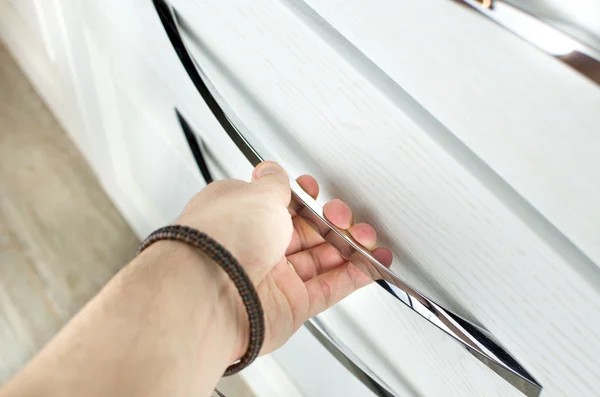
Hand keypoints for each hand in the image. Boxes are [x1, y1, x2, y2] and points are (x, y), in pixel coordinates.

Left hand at [177, 161, 391, 359]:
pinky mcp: (290, 305)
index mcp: (242, 215)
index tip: (318, 194)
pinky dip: (354, 276)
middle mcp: (256, 246)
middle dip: (333, 222)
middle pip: (307, 231)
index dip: (305, 198)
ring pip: (322, 260)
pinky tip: (371, 265)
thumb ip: (275, 184)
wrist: (209, 293)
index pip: (281, 203)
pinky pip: (329, 288)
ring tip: (369, 240)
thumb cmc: (221, 240)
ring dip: (350, 248)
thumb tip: (273, 170)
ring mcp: (274, 277)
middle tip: (344, 218)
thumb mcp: (256, 195)